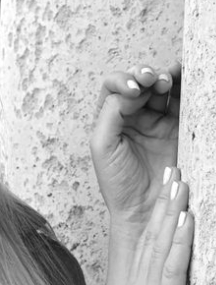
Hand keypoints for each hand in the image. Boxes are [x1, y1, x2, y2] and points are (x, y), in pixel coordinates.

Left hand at [90, 61, 180, 227]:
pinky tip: (182, 78)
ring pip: (160, 88)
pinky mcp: (177, 128)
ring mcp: (156, 121)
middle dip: (143, 75)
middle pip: (138, 82)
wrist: (144, 209)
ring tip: (165, 80)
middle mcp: (132, 116)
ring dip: (163, 78)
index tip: (133, 90)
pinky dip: (182, 87)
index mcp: (109, 118)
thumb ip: (110, 114)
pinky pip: (181, 102)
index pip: (113, 87)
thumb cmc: (118, 183)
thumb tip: (128, 92)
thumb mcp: (102, 146)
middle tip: (150, 81)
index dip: (123, 80)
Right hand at [105, 167, 192, 284]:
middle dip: (163, 202)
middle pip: (151, 237)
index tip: (164, 194)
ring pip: (160, 244)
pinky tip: (185, 218)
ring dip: (171, 210)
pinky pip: (171, 268)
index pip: (146, 248)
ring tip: (178, 181)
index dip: (156, 219)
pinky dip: (178, 240)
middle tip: (171, 170)